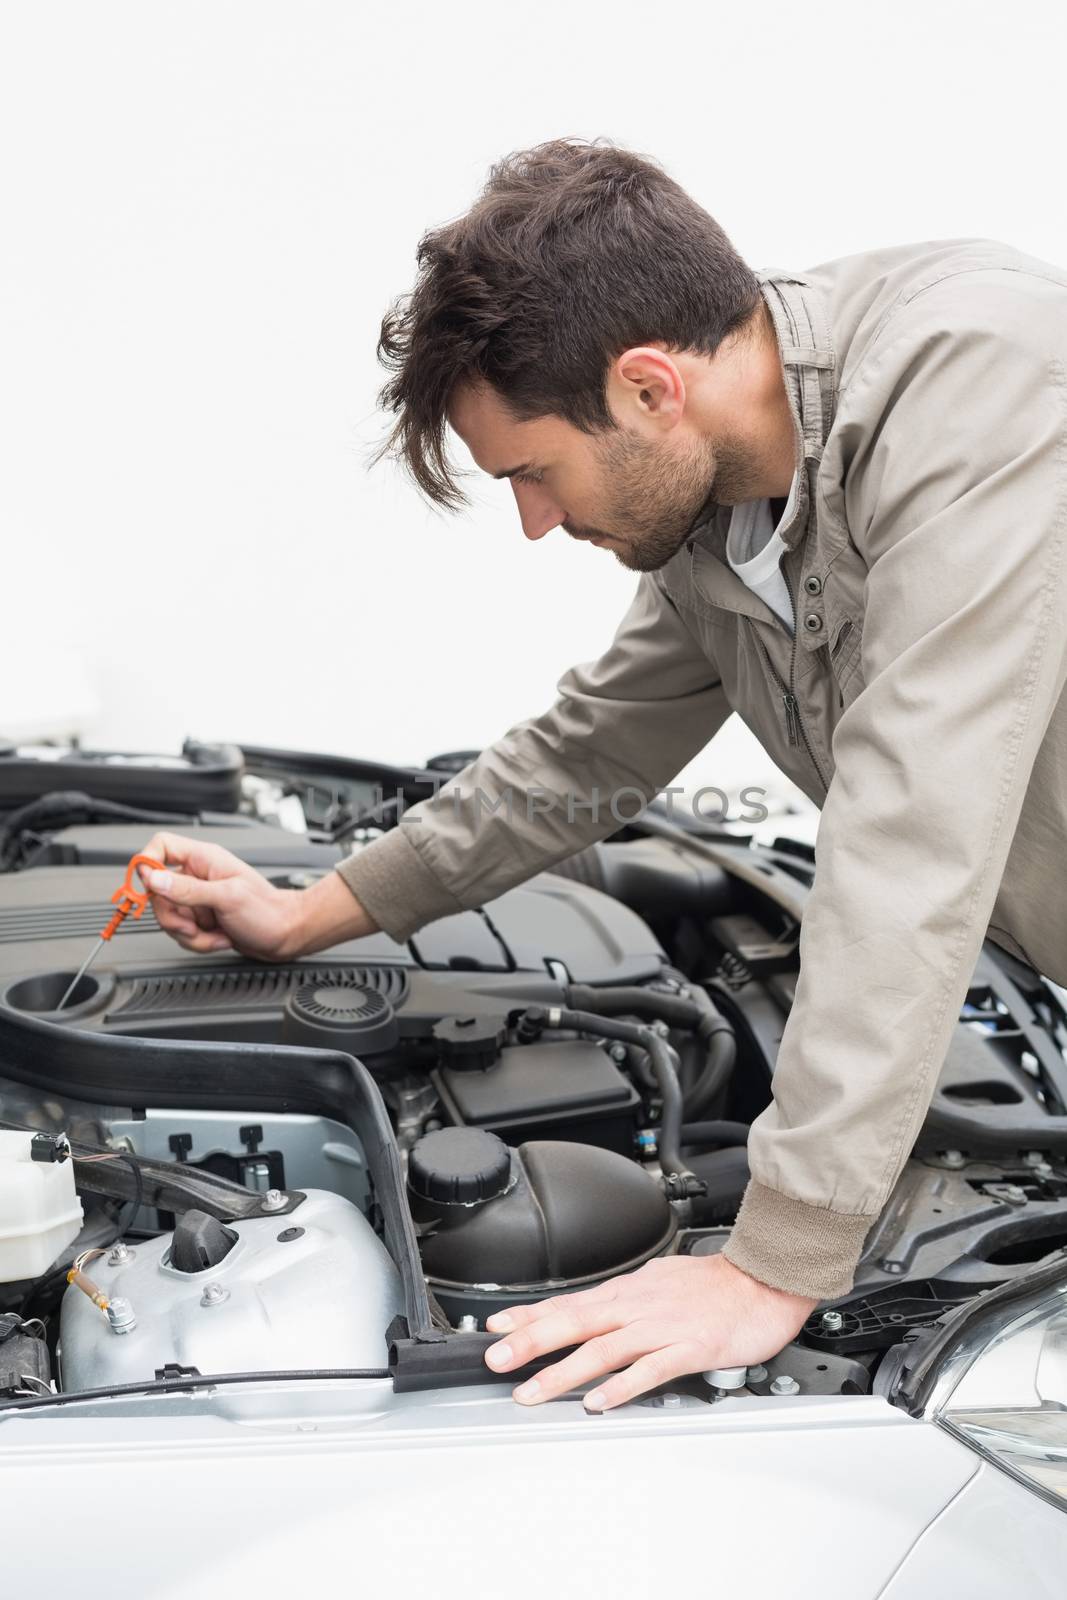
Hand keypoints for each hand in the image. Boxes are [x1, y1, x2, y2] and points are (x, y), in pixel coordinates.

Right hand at [137, 832, 304, 958]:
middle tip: (193, 926)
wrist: (285, 935)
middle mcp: (197, 876)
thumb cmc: (267, 911)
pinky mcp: (200, 918)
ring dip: (190, 935)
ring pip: (168, 917)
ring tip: (215, 933)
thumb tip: (154, 879)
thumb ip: (188, 889)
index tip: (149, 887)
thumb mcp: (226, 897)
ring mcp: (197, 899)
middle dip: (174, 917)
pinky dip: (198, 942)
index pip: (162, 846)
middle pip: (157, 892)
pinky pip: (181, 932)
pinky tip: (219, 938)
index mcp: (203, 859)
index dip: (148, 863)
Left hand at [483, 1252, 817, 1409]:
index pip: (568, 1303)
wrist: (763, 1281)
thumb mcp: (657, 1282)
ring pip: (603, 1349)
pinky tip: (599, 1402)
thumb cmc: (713, 1286)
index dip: (529, 1315)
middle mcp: (637, 1306)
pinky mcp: (689, 1348)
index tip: (495, 1327)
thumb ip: (623, 1302)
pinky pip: (650, 1369)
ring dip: (564, 1371)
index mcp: (628, 1292)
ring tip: (532, 1391)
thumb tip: (591, 1312)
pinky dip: (621, 1386)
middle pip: (575, 1322)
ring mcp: (662, 1327)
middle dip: (531, 1341)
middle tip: (497, 1358)